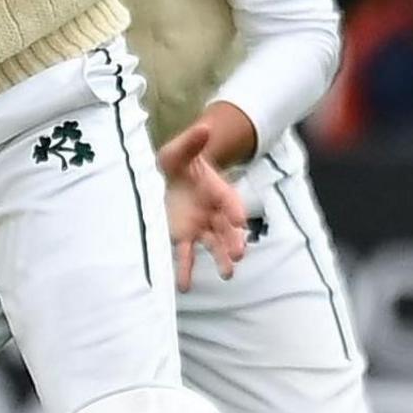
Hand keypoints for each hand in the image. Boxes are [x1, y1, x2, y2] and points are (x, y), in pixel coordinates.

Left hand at [155, 116, 252, 291]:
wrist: (173, 174)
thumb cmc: (179, 161)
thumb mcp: (180, 150)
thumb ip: (192, 141)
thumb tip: (204, 127)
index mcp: (218, 191)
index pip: (230, 202)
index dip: (234, 210)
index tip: (238, 220)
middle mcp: (215, 212)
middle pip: (229, 229)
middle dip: (234, 241)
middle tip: (238, 254)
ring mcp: (201, 226)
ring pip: (215, 245)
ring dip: (221, 258)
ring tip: (228, 274)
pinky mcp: (184, 235)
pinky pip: (186, 255)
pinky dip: (185, 270)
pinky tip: (184, 286)